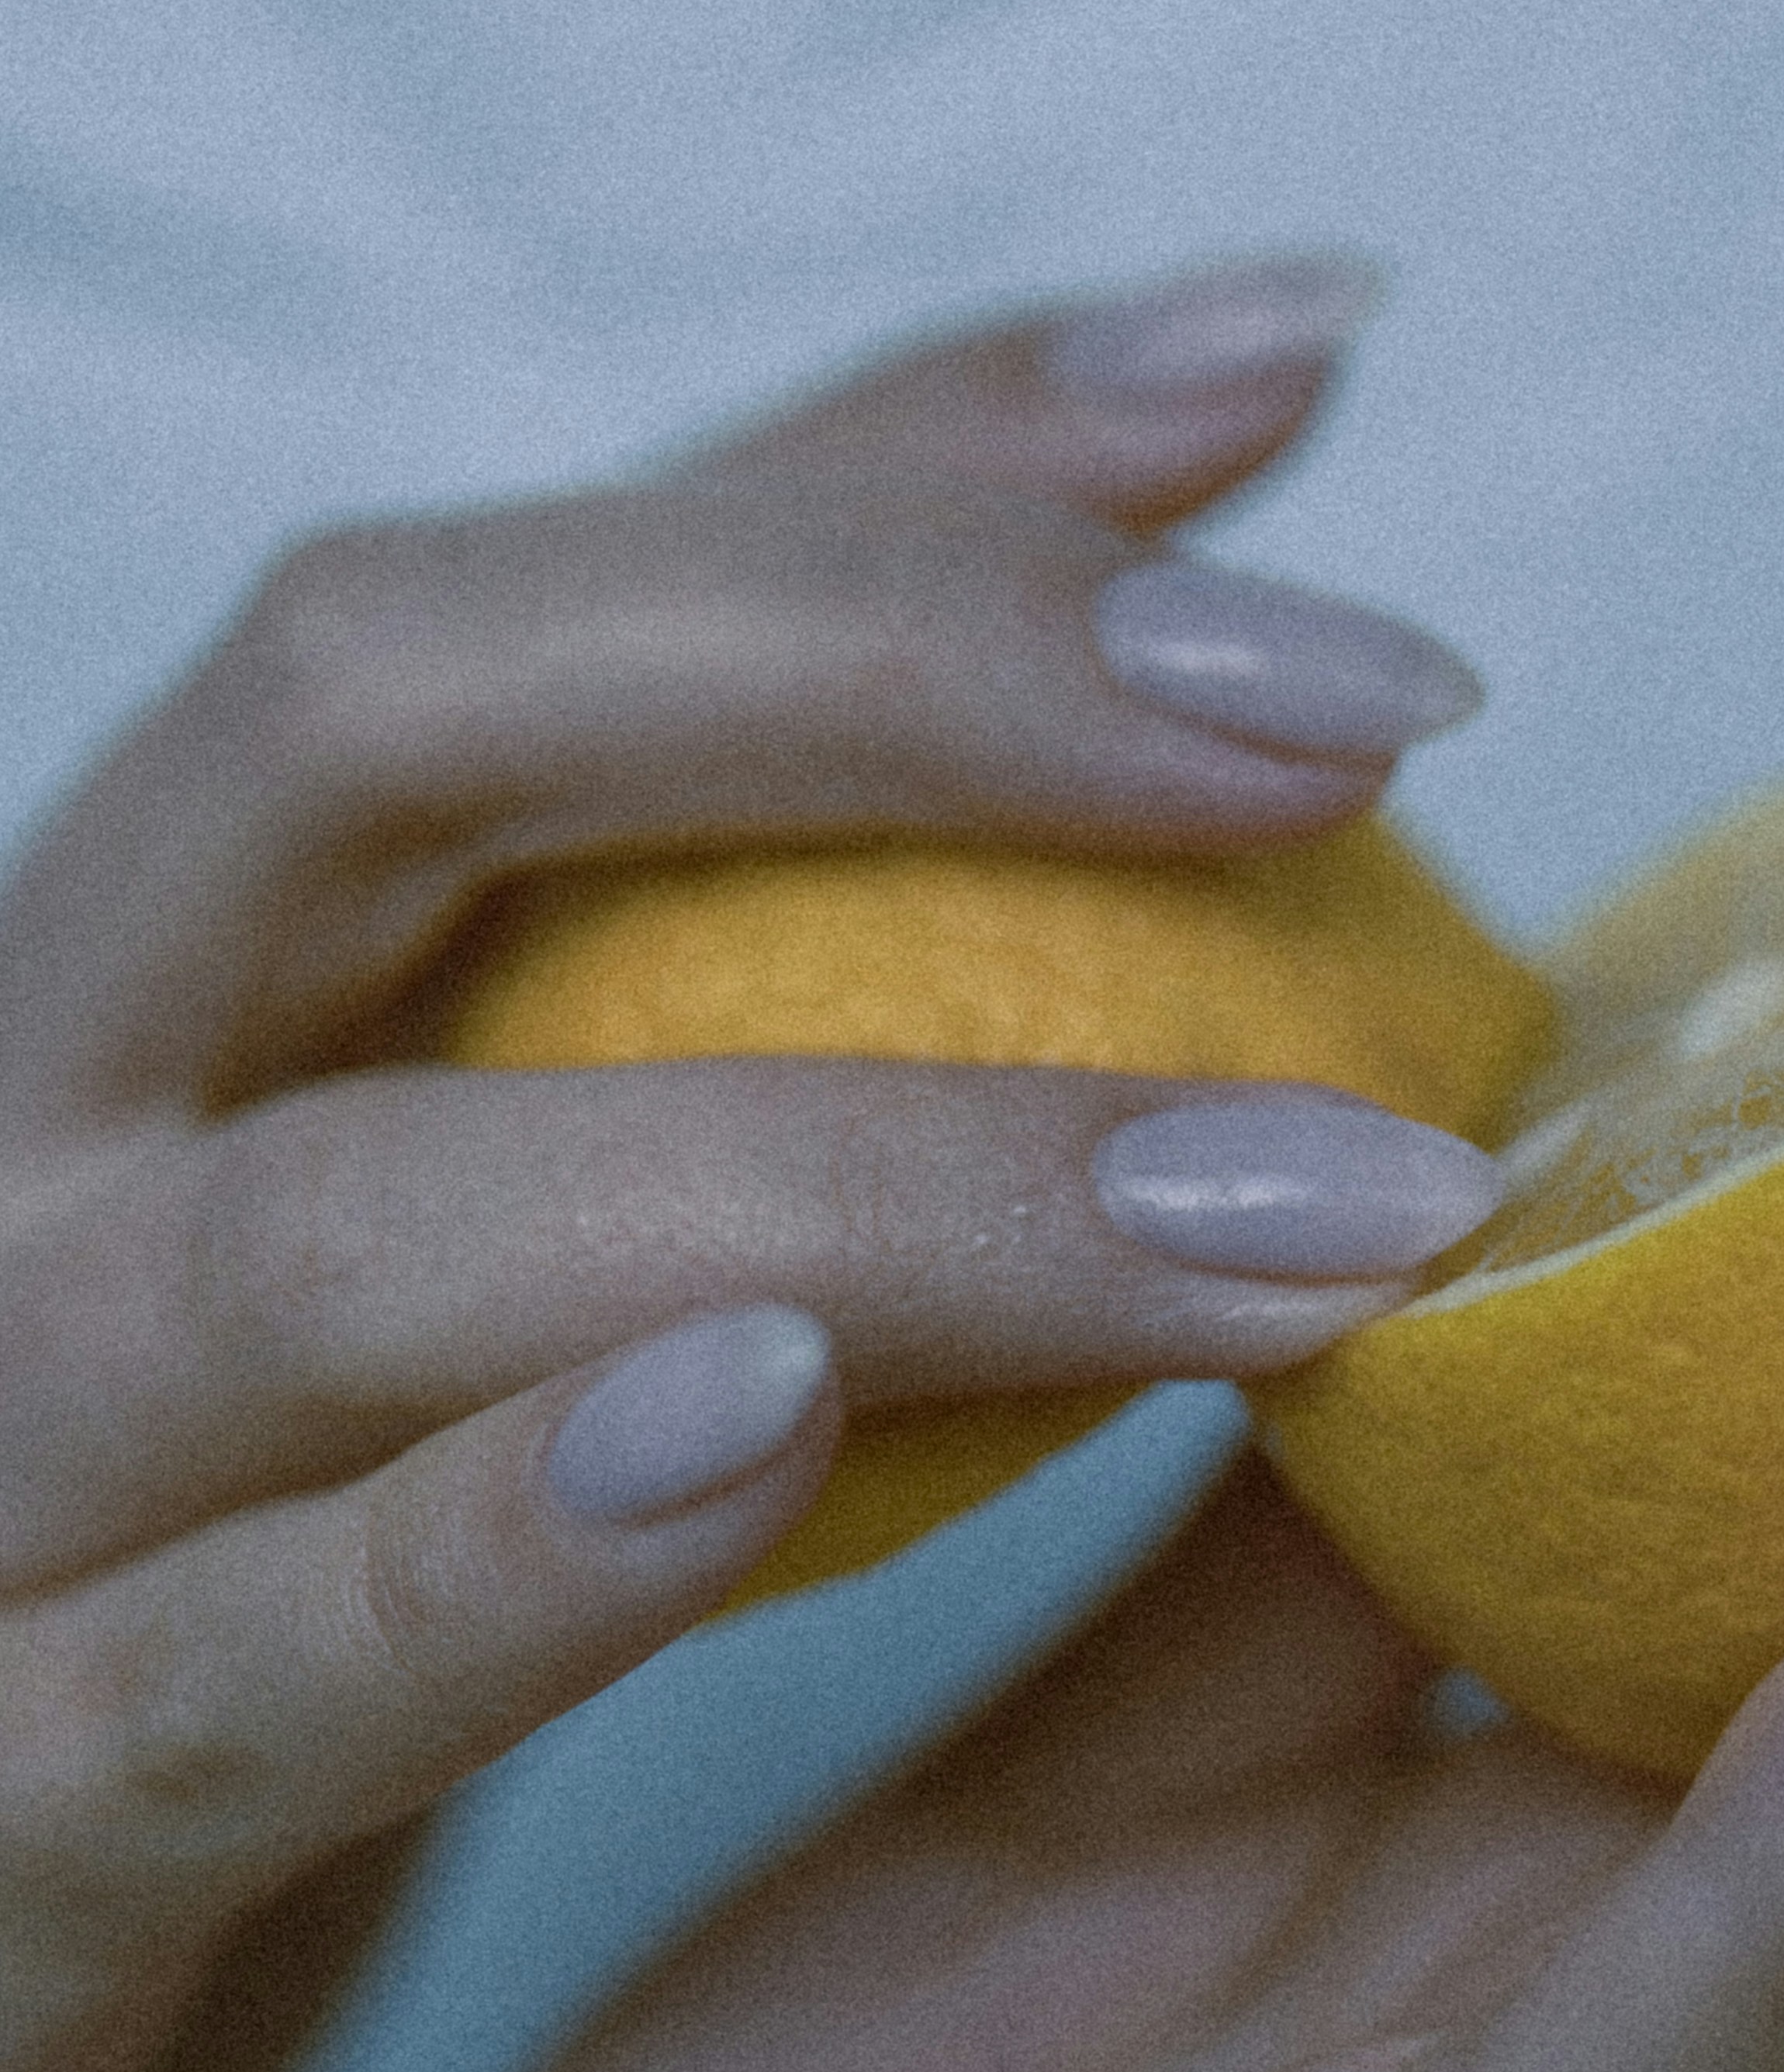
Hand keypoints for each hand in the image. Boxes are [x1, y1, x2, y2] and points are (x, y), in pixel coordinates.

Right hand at [0, 254, 1492, 2071]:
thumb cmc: (256, 1534)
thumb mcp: (469, 1157)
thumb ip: (784, 865)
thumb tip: (1203, 496)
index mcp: (179, 951)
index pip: (527, 572)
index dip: (913, 474)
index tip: (1299, 386)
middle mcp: (38, 1115)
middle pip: (377, 723)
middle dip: (898, 672)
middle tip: (1363, 717)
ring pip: (357, 1228)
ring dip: (876, 1188)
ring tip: (1292, 1204)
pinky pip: (220, 1685)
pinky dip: (490, 1567)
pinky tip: (773, 1448)